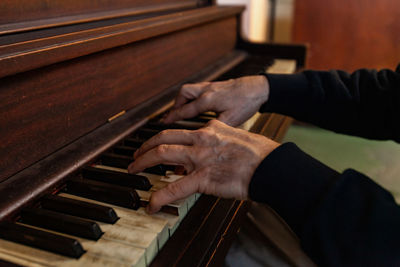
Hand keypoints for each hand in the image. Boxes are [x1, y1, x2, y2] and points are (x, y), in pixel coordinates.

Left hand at [128, 120, 278, 213]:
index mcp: (210, 129)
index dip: (163, 138)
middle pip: (163, 137)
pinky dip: (159, 197)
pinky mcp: (203, 177)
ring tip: (133, 168)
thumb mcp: (236, 137)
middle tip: (136, 154)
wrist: (271, 166)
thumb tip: (209, 150)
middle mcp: (201, 138)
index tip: (156, 144)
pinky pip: (174, 188)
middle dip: (145, 146)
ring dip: (142, 161)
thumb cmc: (260, 154)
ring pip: (161, 154)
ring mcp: (200, 157)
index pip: (180, 130)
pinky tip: (151, 205)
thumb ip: (219, 140)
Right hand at [163, 75, 269, 126]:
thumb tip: (203, 136)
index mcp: (208, 100)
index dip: (173, 117)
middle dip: (175, 106)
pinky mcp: (215, 84)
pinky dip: (192, 96)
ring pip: (189, 89)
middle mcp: (206, 90)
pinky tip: (196, 103)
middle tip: (172, 116)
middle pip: (183, 94)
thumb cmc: (247, 102)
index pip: (185, 110)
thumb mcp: (232, 120)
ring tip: (182, 110)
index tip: (164, 123)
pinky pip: (197, 88)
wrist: (258, 88)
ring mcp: (211, 86)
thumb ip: (215, 127)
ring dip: (183, 99)